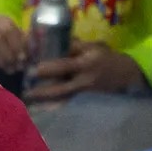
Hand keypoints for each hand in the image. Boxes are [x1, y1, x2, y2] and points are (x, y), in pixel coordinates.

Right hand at [0, 13, 30, 74]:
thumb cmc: (4, 46)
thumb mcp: (16, 41)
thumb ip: (26, 41)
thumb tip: (38, 41)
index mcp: (2, 19)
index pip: (9, 27)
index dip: (18, 43)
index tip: (24, 56)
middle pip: (0, 36)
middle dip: (12, 51)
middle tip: (19, 64)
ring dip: (5, 58)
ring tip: (13, 68)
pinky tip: (4, 67)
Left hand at [26, 39, 148, 101]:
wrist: (125, 76)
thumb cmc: (107, 58)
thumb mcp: (94, 47)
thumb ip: (75, 45)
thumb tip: (53, 41)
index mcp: (86, 63)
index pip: (65, 66)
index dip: (49, 69)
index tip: (33, 69)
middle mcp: (85, 80)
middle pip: (61, 88)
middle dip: (43, 91)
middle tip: (26, 91)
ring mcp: (85, 93)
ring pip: (63, 99)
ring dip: (46, 101)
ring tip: (30, 101)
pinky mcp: (86, 101)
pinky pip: (68, 104)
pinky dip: (56, 107)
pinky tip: (43, 109)